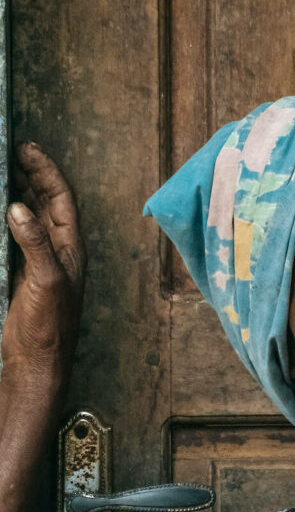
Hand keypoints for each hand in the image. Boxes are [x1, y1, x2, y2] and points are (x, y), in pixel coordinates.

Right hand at [2, 143, 85, 394]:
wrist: (36, 363)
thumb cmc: (49, 327)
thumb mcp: (46, 281)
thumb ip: (35, 243)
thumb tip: (20, 208)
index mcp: (70, 249)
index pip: (61, 199)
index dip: (46, 171)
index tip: (28, 148)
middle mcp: (58, 252)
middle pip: (46, 203)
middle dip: (32, 175)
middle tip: (13, 150)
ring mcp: (39, 262)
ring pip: (30, 218)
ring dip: (19, 193)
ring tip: (5, 169)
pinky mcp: (21, 274)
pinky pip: (15, 236)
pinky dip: (7, 219)